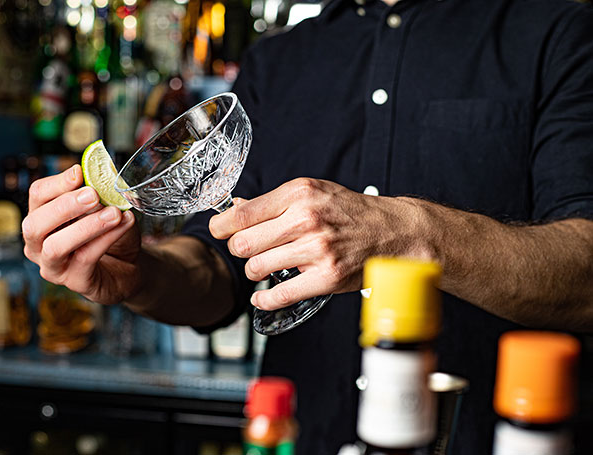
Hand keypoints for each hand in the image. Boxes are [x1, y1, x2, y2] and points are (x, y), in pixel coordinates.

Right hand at [22, 164, 140, 304]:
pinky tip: (124, 225)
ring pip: (56, 246)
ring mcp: (54, 267)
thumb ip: (99, 192)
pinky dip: (106, 239)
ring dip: (86, 226)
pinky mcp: (75, 282)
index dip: (57, 183)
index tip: (79, 172)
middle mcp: (38, 245)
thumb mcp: (106, 207)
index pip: (37, 195)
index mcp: (42, 218)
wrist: (129, 266)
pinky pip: (86, 259)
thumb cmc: (110, 234)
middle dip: (64, 206)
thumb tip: (98, 174)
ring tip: (113, 213)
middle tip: (92, 195)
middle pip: (35, 223)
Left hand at [209, 178, 425, 310]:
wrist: (392, 231)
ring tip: (264, 267)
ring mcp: (316, 249)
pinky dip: (264, 299)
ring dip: (255, 271)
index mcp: (298, 194)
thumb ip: (272, 202)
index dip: (222, 227)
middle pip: (243, 244)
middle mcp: (305, 219)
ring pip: (257, 268)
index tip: (219, 231)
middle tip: (247, 250)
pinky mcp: (326, 277)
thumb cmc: (349, 212)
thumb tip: (234, 209)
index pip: (242, 215)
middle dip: (239, 250)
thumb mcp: (311, 193)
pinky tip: (262, 297)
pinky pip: (280, 294)